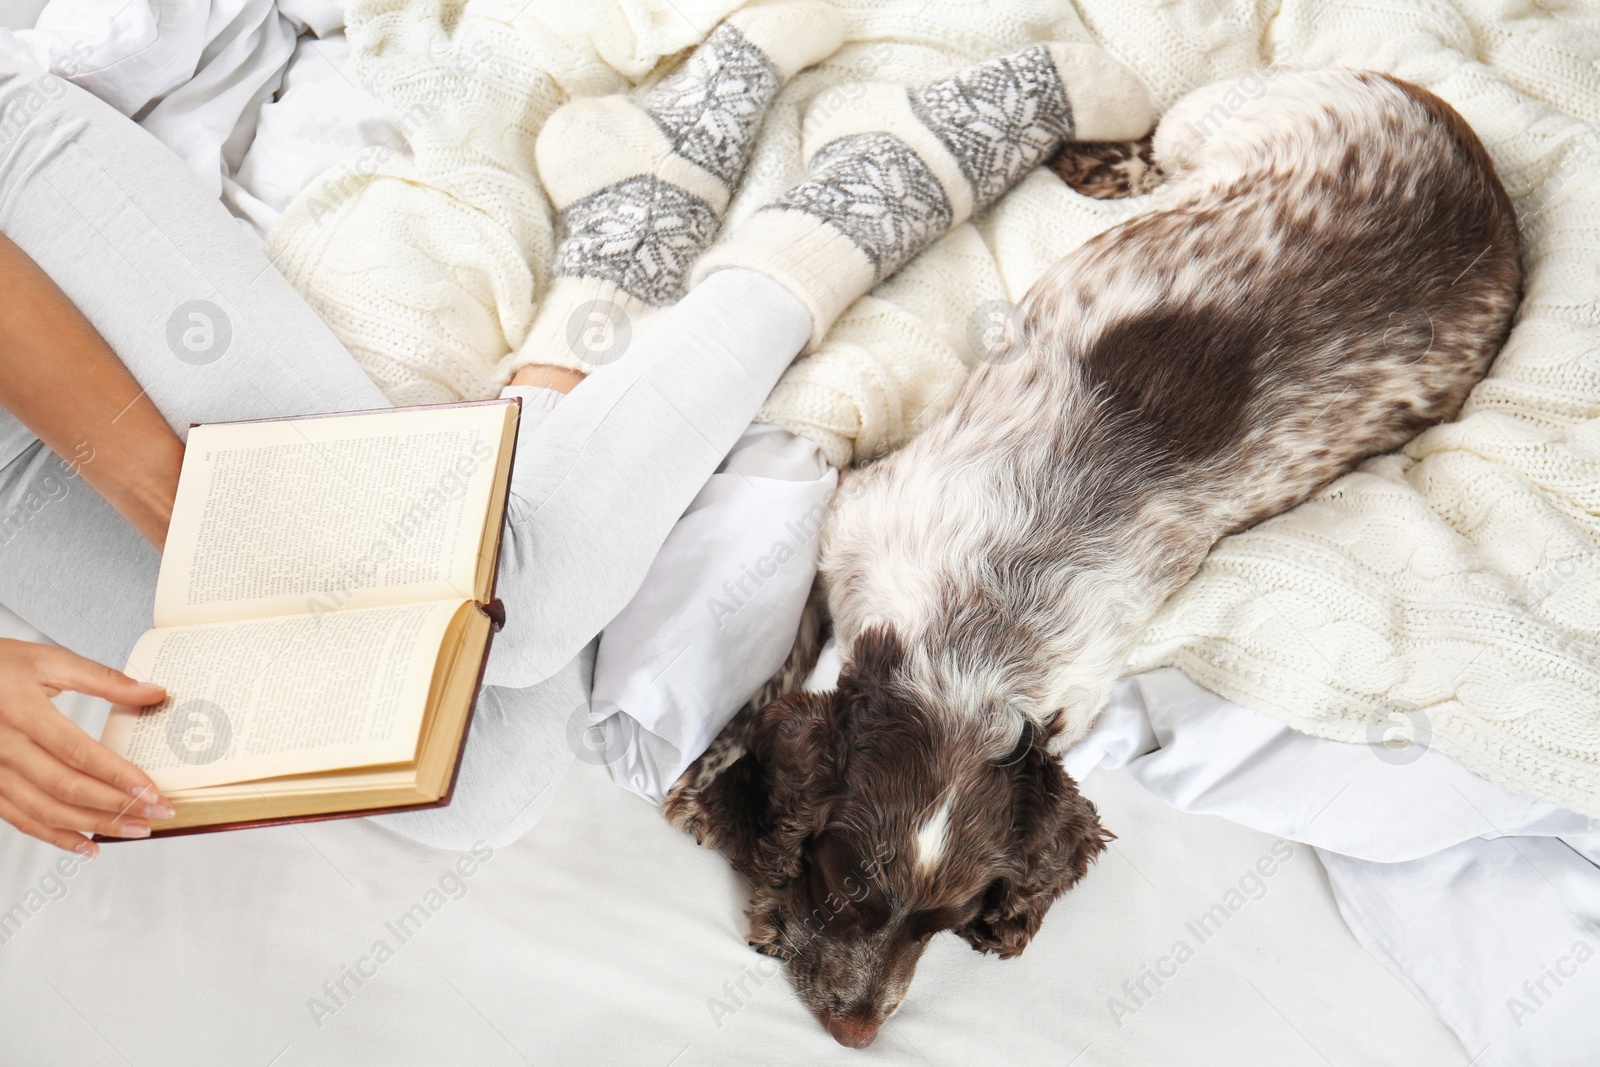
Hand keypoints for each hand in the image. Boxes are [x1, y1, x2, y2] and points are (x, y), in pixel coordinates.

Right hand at [0, 639, 171, 853]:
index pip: (77, 751)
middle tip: (157, 813)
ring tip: (134, 829)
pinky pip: (20, 819)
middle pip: (65, 787)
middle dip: (116, 806)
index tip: (151, 790)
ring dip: (93, 825)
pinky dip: (55, 836)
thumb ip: (103, 679)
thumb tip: (154, 692)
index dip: (116, 774)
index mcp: (22, 711)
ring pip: (45, 810)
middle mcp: (3, 745)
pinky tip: (87, 843)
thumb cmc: (1, 666)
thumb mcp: (50, 661)